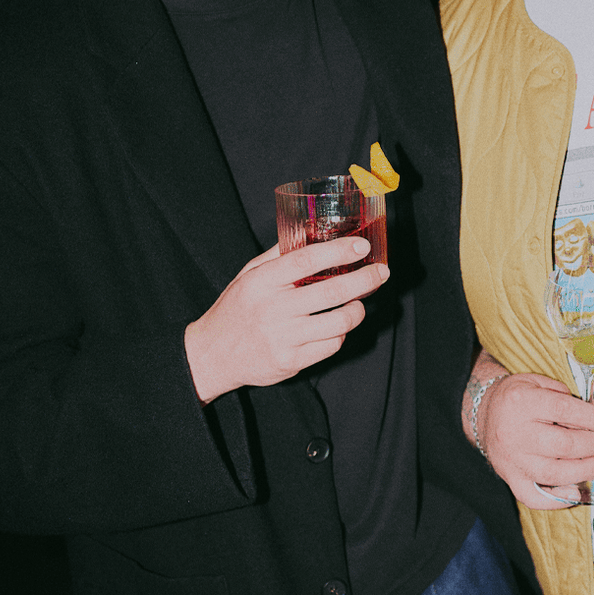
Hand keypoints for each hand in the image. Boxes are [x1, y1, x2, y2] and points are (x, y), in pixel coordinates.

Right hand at [184, 237, 388, 403]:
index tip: (362, 245)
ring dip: (358, 310)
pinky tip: (338, 325)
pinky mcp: (291, 361)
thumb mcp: (248, 276)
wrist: (212, 355)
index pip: (306, 260)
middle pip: (331, 291)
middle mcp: (272, 309)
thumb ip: (278, 255)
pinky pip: (331, 346)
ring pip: (338, 322)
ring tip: (360, 302)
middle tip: (381, 273)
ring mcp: (282, 338)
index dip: (339, 251)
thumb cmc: (235, 309)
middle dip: (364, 280)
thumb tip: (312, 233)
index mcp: (261, 282)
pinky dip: (340, 333)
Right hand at [477, 372, 593, 510]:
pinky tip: (576, 492)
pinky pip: (533, 497)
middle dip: (593, 444)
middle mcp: (514, 433)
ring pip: (552, 473)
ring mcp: (511, 459)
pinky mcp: (510, 478)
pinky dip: (557, 500)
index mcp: (521, 402)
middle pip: (562, 445)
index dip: (592, 418)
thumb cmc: (518, 397)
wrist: (483, 414)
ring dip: (585, 471)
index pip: (563, 410)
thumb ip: (568, 396)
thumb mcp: (538, 382)